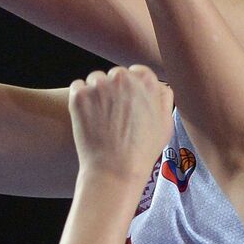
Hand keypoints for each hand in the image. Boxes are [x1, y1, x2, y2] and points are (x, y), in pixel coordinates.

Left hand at [68, 66, 173, 180]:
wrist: (115, 171)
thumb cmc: (142, 152)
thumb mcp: (166, 124)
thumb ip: (163, 98)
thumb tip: (158, 86)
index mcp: (147, 81)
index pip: (136, 72)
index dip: (131, 88)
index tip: (127, 103)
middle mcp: (124, 78)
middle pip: (115, 75)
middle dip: (113, 90)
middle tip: (113, 114)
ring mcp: (99, 85)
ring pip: (95, 79)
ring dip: (96, 93)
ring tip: (100, 118)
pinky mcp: (79, 95)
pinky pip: (77, 87)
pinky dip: (80, 99)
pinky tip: (87, 117)